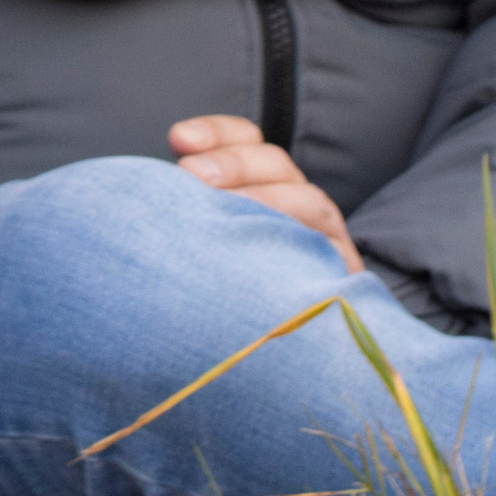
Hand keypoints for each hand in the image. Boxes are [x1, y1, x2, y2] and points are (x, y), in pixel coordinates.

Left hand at [170, 113, 363, 274]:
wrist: (279, 362)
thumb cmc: (225, 291)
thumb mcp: (208, 239)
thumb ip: (190, 210)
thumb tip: (153, 186)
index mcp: (263, 184)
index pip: (248, 140)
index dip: (218, 133)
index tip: (179, 139)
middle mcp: (296, 205)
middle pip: (276, 164)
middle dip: (233, 163)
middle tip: (191, 175)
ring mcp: (325, 241)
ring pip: (309, 202)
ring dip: (265, 199)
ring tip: (221, 211)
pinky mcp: (343, 280)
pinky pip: (333, 256)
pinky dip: (304, 247)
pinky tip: (267, 256)